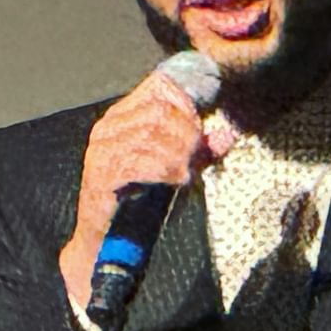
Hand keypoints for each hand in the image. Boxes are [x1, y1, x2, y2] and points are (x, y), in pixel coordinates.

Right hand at [57, 67, 237, 306]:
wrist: (105, 241)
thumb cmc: (140, 204)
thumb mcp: (175, 170)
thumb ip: (199, 152)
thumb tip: (227, 136)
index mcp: (122, 118)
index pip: (158, 89)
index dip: (187, 105)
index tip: (200, 130)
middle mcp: (109, 128)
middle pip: (160, 112)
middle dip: (186, 134)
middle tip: (194, 157)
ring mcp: (103, 149)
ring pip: (153, 133)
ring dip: (178, 154)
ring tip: (184, 173)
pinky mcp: (103, 172)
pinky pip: (142, 160)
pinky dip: (166, 170)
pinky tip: (175, 181)